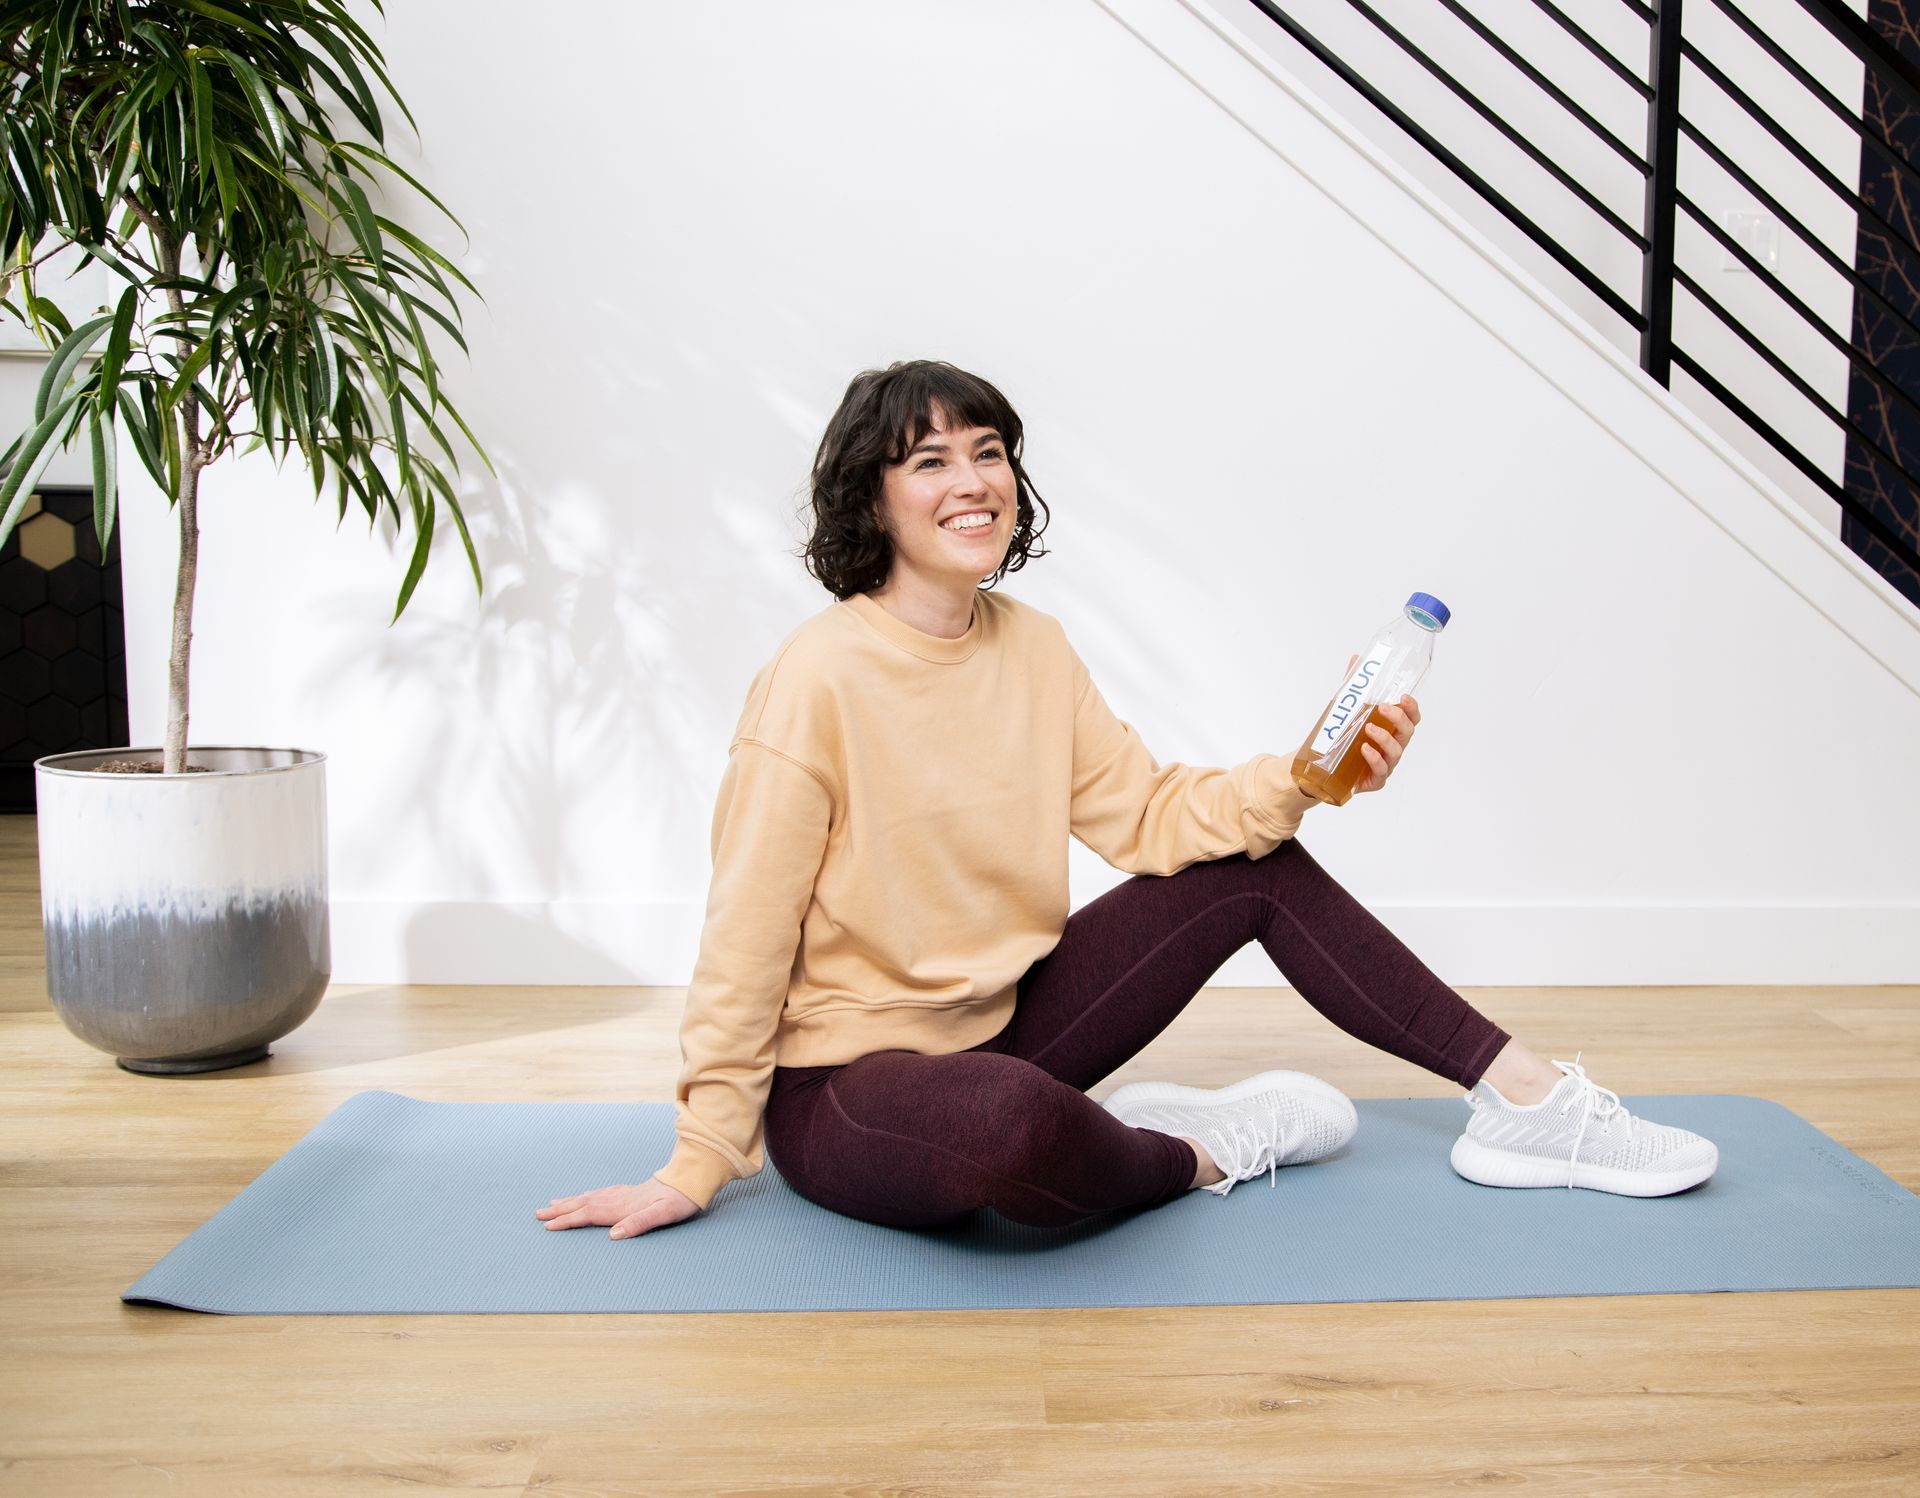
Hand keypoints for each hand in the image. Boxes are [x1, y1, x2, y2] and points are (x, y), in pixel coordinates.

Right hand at [536, 1176, 700, 1239]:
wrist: (690, 1182)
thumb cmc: (678, 1201)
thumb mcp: (663, 1215)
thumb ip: (639, 1223)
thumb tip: (614, 1235)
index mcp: (623, 1207)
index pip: (589, 1215)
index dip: (568, 1221)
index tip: (548, 1226)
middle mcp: (619, 1199)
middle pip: (583, 1204)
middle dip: (560, 1211)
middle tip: (538, 1214)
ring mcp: (623, 1194)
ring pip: (589, 1198)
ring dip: (570, 1202)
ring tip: (552, 1204)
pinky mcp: (629, 1192)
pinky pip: (600, 1194)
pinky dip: (586, 1197)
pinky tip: (584, 1197)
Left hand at [1344, 653, 1419, 794]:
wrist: (1325, 769)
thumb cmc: (1344, 739)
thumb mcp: (1346, 710)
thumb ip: (1353, 687)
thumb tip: (1356, 659)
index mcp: (1392, 729)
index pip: (1411, 717)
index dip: (1411, 707)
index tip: (1403, 696)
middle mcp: (1393, 746)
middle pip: (1407, 732)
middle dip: (1398, 718)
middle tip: (1382, 708)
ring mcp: (1386, 764)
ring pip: (1396, 751)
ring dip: (1385, 737)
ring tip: (1368, 729)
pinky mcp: (1375, 780)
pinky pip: (1381, 770)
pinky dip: (1375, 759)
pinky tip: (1366, 749)